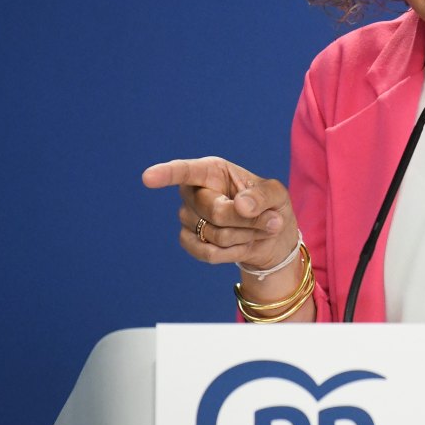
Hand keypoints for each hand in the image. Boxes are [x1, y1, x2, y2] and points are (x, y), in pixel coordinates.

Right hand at [141, 156, 299, 270]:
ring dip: (245, 236)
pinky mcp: (188, 240)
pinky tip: (242, 244)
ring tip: (257, 230)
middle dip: (247, 220)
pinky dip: (234, 252)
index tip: (148, 178)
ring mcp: (186, 217)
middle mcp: (193, 192)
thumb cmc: (271, 206)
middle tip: (270, 220)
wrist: (271, 238)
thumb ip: (262, 196)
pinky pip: (210, 253)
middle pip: (216, 212)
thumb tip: (241, 205)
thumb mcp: (276, 195)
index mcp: (210, 171)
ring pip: (216, 235)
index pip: (184, 171)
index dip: (166, 174)